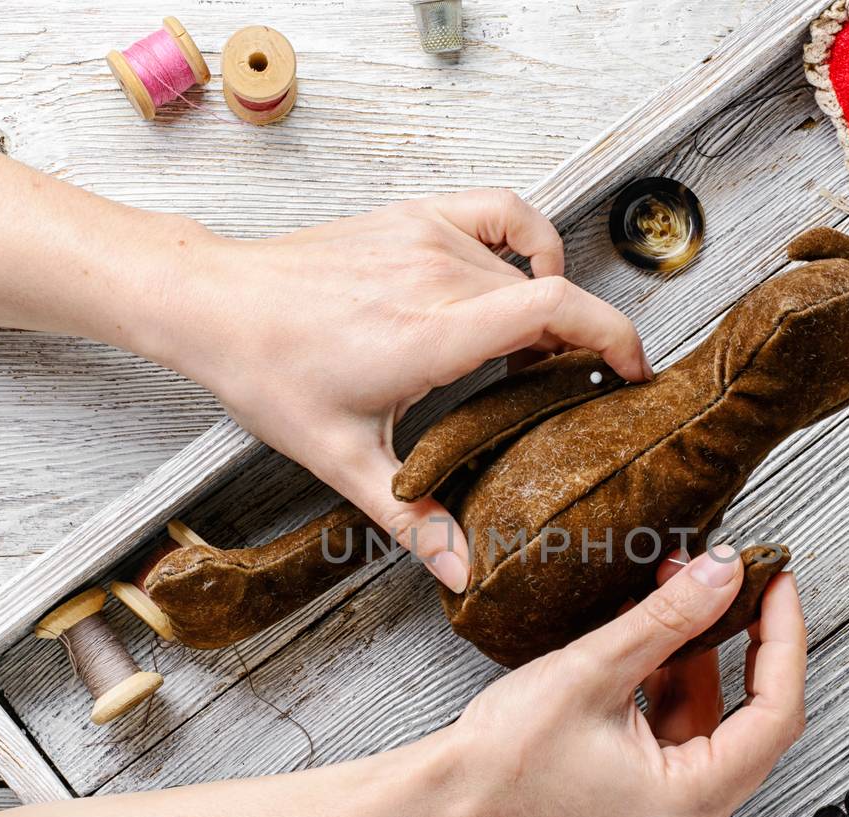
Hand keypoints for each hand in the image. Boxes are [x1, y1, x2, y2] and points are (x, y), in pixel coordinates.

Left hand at [140, 190, 649, 591]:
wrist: (216, 306)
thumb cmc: (270, 373)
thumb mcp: (343, 459)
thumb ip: (413, 517)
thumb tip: (463, 573)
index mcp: (430, 334)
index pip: (555, 308)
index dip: (612, 336)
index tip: (632, 372)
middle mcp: (436, 275)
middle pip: (550, 296)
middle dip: (579, 343)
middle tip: (575, 392)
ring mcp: (426, 238)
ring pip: (526, 267)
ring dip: (548, 309)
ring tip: (533, 358)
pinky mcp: (413, 217)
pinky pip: (503, 211)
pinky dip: (532, 237)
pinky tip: (526, 273)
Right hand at [446, 547, 807, 816]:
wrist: (447, 797)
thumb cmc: (505, 754)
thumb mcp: (594, 669)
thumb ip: (670, 617)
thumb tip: (726, 573)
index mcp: (689, 805)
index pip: (774, 716)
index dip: (784, 641)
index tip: (777, 585)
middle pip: (753, 722)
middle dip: (740, 643)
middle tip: (736, 580)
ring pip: (713, 722)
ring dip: (699, 656)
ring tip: (677, 590)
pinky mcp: (648, 803)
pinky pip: (682, 735)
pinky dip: (673, 683)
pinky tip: (653, 635)